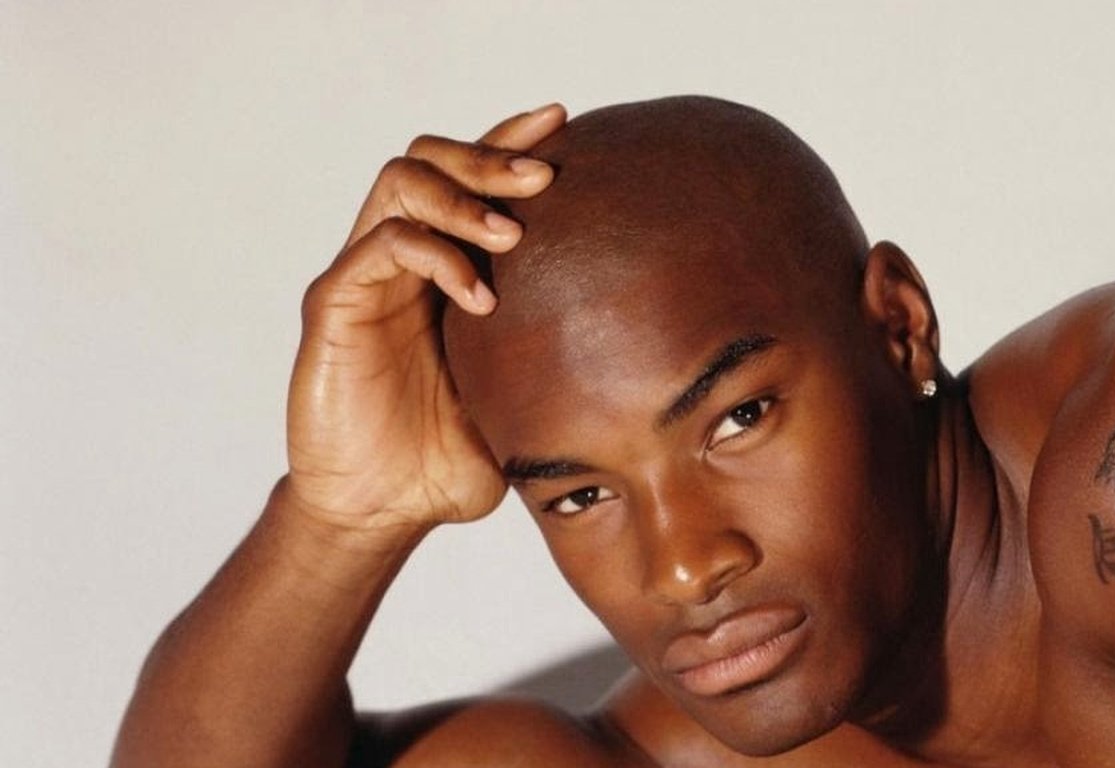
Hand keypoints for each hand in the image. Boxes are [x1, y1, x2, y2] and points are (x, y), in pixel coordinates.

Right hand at [284, 104, 564, 533]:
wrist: (380, 512)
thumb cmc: (449, 459)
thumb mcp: (523, 402)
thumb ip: (564, 363)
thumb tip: (660, 352)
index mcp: (442, 268)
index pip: (471, 178)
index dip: (510, 139)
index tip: (568, 123)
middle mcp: (399, 259)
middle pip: (432, 157)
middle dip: (491, 154)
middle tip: (545, 175)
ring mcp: (364, 278)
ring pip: (400, 183)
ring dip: (464, 197)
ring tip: (514, 235)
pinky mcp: (333, 307)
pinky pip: (378, 250)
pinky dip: (435, 257)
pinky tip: (482, 299)